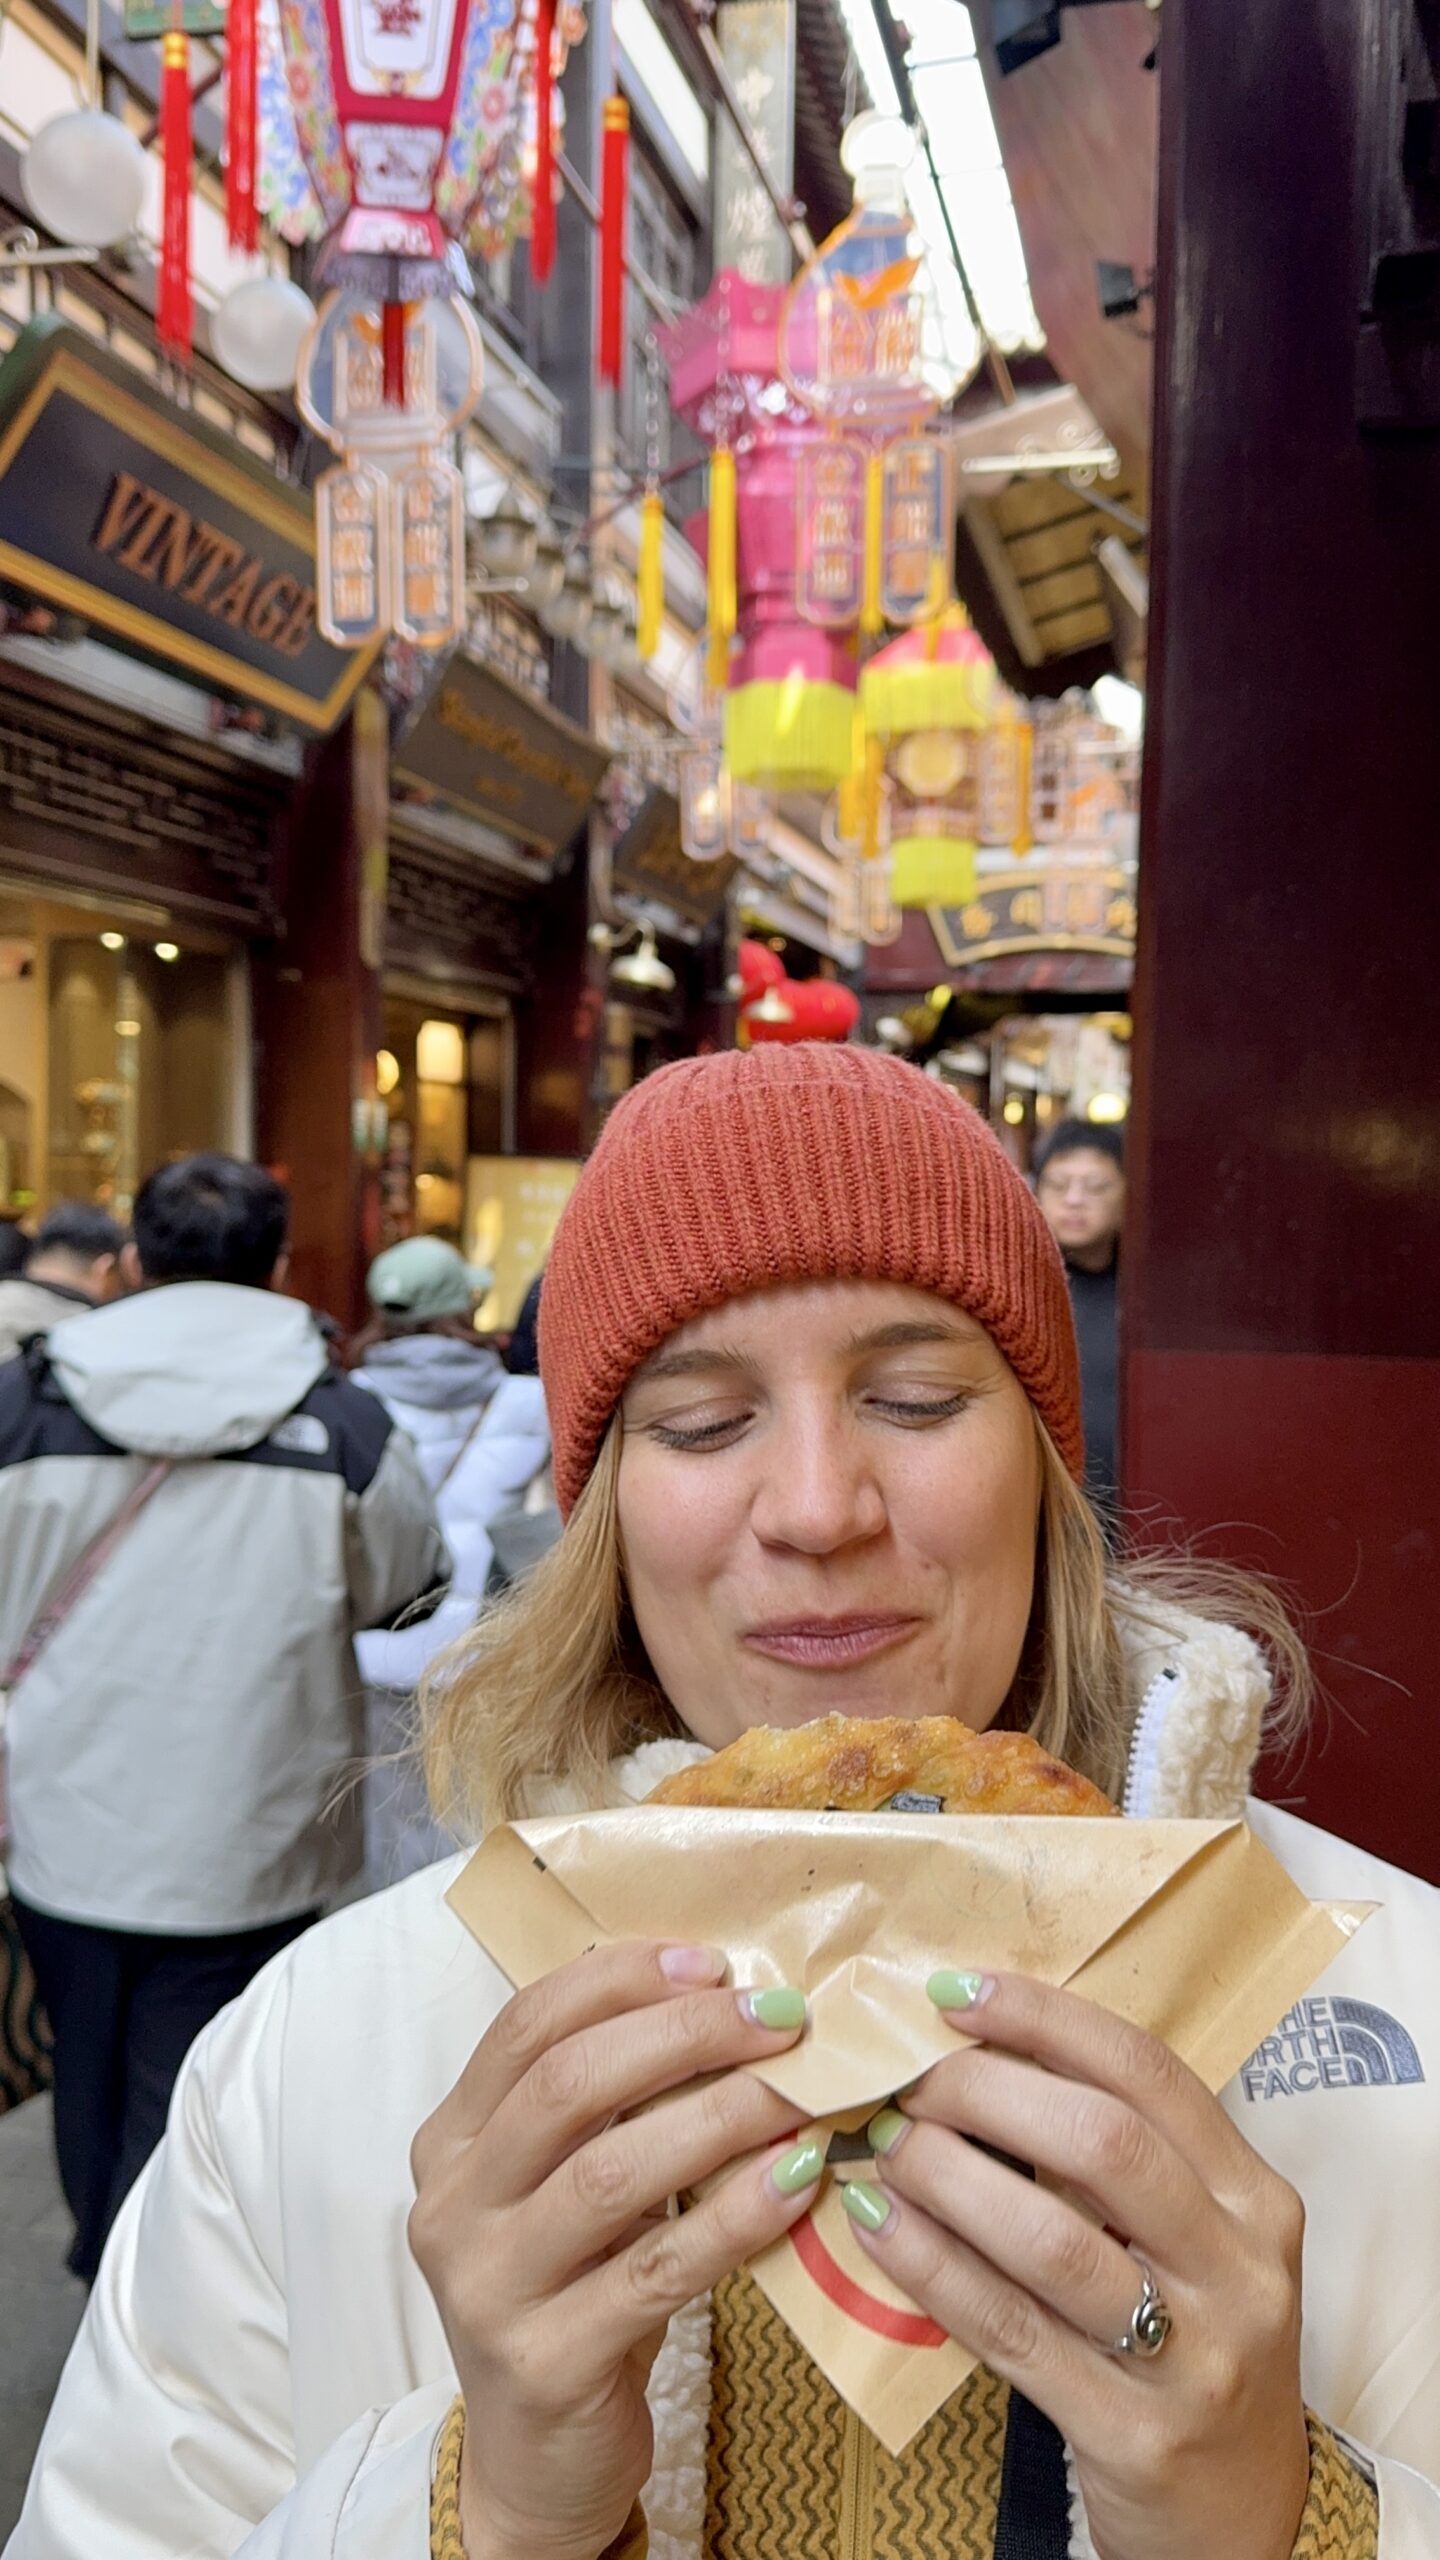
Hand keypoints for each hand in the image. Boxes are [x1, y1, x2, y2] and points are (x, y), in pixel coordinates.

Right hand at [409, 1941, 822, 2559]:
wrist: (535, 2462)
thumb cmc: (572, 2291)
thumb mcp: (567, 2184)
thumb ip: (612, 2102)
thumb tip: (724, 1997)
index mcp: (451, 2140)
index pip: (528, 2024)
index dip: (624, 1979)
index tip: (716, 1963)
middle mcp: (451, 2206)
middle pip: (567, 2085)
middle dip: (684, 2036)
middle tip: (780, 2019)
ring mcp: (488, 2287)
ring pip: (611, 2173)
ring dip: (720, 2118)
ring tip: (800, 2092)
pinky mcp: (544, 2362)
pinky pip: (656, 2272)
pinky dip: (734, 2218)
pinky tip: (796, 2182)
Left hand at [842, 1972, 1308, 2559]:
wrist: (1237, 2516)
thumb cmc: (1189, 2343)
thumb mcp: (1189, 2239)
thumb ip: (1115, 2157)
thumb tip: (976, 2050)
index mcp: (1252, 2196)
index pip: (1147, 2073)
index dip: (1045, 2022)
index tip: (954, 1993)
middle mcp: (1238, 2270)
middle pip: (1102, 2144)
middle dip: (987, 2093)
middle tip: (906, 2077)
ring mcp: (1194, 2358)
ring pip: (1055, 2241)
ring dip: (949, 2178)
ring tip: (879, 2144)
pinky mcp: (1133, 2433)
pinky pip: (1013, 2332)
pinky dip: (934, 2269)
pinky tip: (878, 2225)